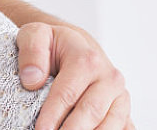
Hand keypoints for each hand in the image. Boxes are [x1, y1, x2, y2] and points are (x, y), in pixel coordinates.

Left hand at [16, 23, 131, 129]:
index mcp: (88, 60)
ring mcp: (120, 96)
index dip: (52, 115)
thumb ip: (32, 52)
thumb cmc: (53, 44)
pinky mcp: (124, 110)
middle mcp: (109, 78)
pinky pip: (124, 128)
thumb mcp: (35, 35)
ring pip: (109, 125)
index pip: (67, 94)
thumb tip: (32, 79)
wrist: (75, 46)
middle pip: (91, 113)